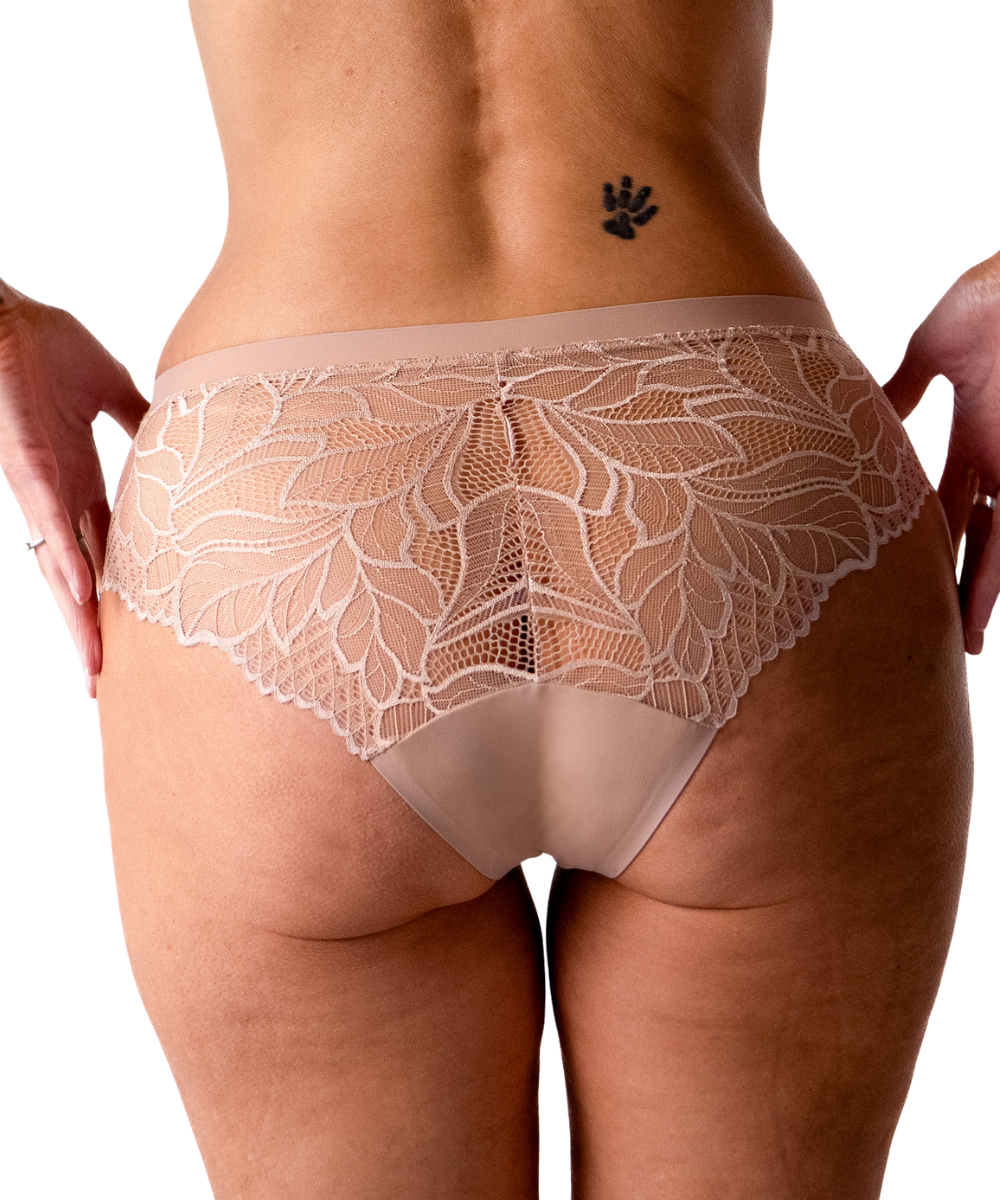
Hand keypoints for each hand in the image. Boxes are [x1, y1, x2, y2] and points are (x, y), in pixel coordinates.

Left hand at [0, 282, 147, 693]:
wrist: (6, 317)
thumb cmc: (44, 345)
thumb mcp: (109, 388)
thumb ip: (139, 419)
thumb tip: (173, 434)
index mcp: (79, 481)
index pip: (103, 552)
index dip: (112, 596)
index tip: (128, 635)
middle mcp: (58, 497)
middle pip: (78, 577)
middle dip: (88, 630)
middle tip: (102, 680)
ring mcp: (42, 488)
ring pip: (60, 566)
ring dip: (75, 618)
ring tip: (93, 664)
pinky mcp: (30, 469)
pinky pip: (52, 523)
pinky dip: (66, 560)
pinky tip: (81, 596)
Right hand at [883, 251, 999, 653]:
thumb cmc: (995, 297)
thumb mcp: (936, 346)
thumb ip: (904, 385)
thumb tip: (870, 414)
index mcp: (977, 432)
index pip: (948, 503)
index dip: (931, 543)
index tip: (909, 580)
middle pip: (978, 537)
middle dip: (961, 584)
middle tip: (948, 635)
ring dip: (983, 592)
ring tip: (964, 642)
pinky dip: (998, 568)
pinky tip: (982, 604)